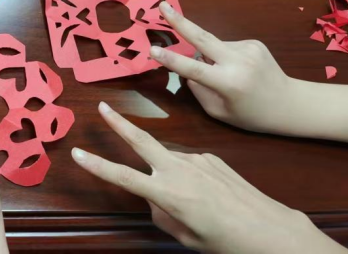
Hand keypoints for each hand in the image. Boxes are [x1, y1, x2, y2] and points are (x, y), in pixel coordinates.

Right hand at [72, 103, 347, 253]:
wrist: (270, 230)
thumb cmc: (226, 241)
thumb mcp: (187, 237)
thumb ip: (163, 215)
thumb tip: (154, 200)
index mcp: (168, 194)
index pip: (124, 177)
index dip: (98, 165)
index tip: (78, 153)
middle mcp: (179, 170)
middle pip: (142, 141)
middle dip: (120, 123)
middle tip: (103, 106)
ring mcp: (197, 160)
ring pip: (170, 160)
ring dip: (168, 172)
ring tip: (194, 203)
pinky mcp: (212, 157)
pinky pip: (191, 164)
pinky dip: (189, 176)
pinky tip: (207, 194)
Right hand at [150, 2, 347, 143]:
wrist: (291, 104)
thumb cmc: (252, 115)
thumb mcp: (219, 112)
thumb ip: (199, 90)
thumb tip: (186, 69)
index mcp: (228, 83)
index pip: (194, 69)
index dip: (171, 60)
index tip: (152, 49)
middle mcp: (238, 61)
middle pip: (202, 37)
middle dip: (180, 21)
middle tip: (162, 5)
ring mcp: (248, 48)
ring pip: (214, 47)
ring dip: (211, 56)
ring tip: (226, 74)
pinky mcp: (254, 42)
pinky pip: (227, 46)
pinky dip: (224, 56)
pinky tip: (239, 69)